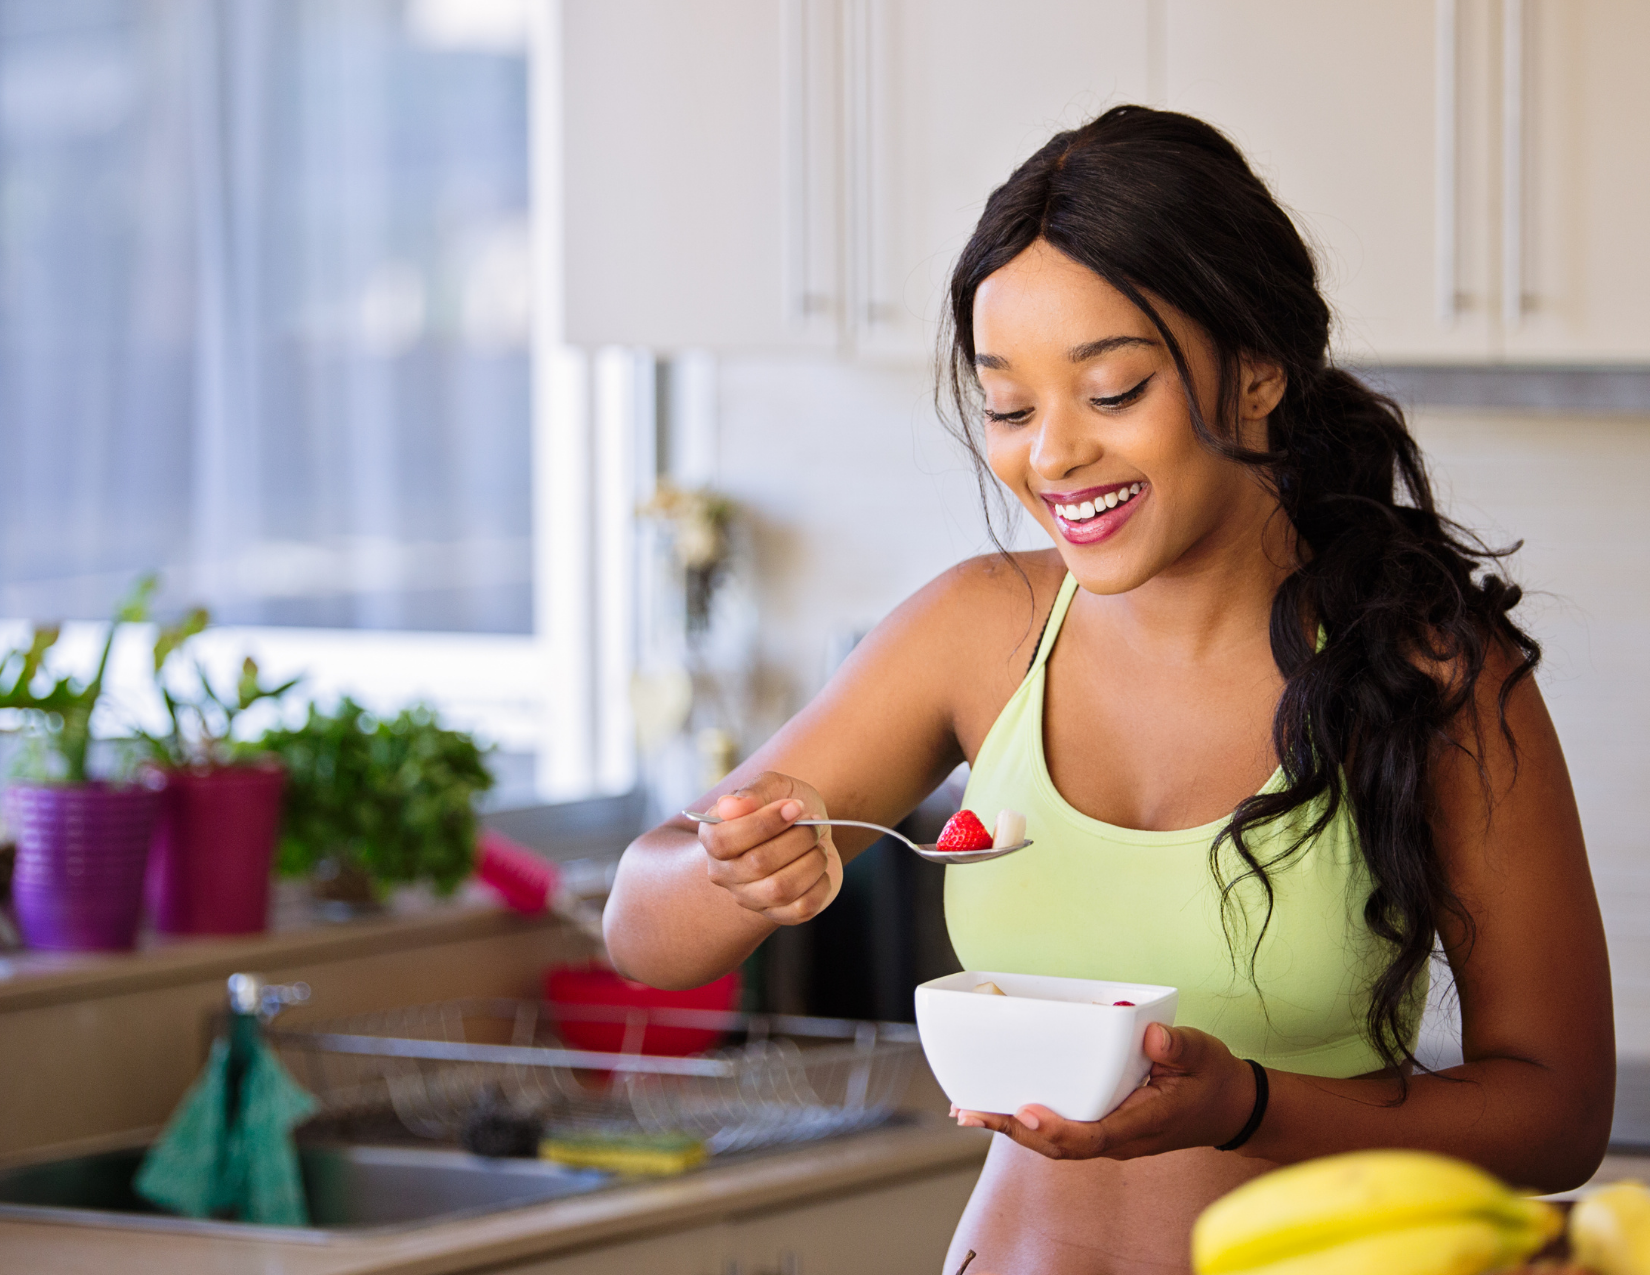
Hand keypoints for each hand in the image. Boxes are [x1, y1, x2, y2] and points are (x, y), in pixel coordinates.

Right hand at [697, 771, 842, 925]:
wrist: (810, 828)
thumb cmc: (784, 805)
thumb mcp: (772, 786)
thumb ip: (752, 792)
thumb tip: (731, 806)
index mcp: (713, 837)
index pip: (723, 841)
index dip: (763, 824)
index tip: (794, 806)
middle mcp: (725, 873)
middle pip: (758, 864)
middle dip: (797, 838)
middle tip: (813, 823)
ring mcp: (750, 898)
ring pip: (781, 889)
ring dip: (812, 860)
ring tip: (817, 845)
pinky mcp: (780, 914)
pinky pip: (803, 908)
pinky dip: (821, 883)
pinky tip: (819, 868)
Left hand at [952, 1023, 1256, 1159]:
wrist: (1230, 1107)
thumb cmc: (1212, 1081)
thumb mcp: (1203, 1055)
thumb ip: (1178, 1047)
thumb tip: (1151, 1036)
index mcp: (1142, 1124)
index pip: (1092, 1137)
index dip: (1055, 1129)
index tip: (1025, 1113)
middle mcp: (1119, 1138)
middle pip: (1058, 1146)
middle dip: (1013, 1130)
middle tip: (969, 1112)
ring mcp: (1110, 1136)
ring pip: (1054, 1143)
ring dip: (1012, 1128)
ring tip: (969, 1111)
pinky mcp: (1104, 1126)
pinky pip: (1061, 1130)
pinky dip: (1029, 1122)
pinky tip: (1002, 1106)